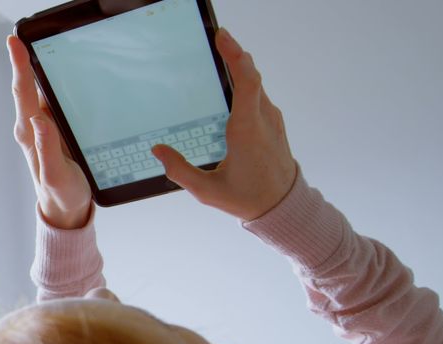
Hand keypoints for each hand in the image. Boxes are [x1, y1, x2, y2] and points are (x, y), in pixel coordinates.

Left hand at [7, 35, 92, 229]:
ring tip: (40, 41)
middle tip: (26, 31)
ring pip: (39, 90)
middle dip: (25, 57)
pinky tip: (59, 68)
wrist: (65, 208)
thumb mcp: (57, 176)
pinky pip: (50, 99)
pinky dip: (52, 81)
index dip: (19, 65)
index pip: (23, 93)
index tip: (14, 41)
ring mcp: (41, 126)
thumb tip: (39, 120)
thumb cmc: (62, 194)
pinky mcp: (52, 128)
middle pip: (28, 85)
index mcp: (31, 134)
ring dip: (38, 66)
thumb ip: (47, 150)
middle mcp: (32, 126)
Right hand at [151, 28, 297, 221]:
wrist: (284, 207)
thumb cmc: (247, 198)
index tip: (222, 38)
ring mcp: (271, 119)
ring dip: (240, 68)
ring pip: (256, 85)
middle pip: (251, 76)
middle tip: (217, 39)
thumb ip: (180, 171)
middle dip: (235, 54)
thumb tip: (158, 151)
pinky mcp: (273, 123)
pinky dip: (245, 84)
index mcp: (247, 130)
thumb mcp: (208, 191)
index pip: (247, 82)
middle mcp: (263, 119)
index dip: (236, 56)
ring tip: (220, 56)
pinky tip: (229, 87)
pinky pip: (258, 96)